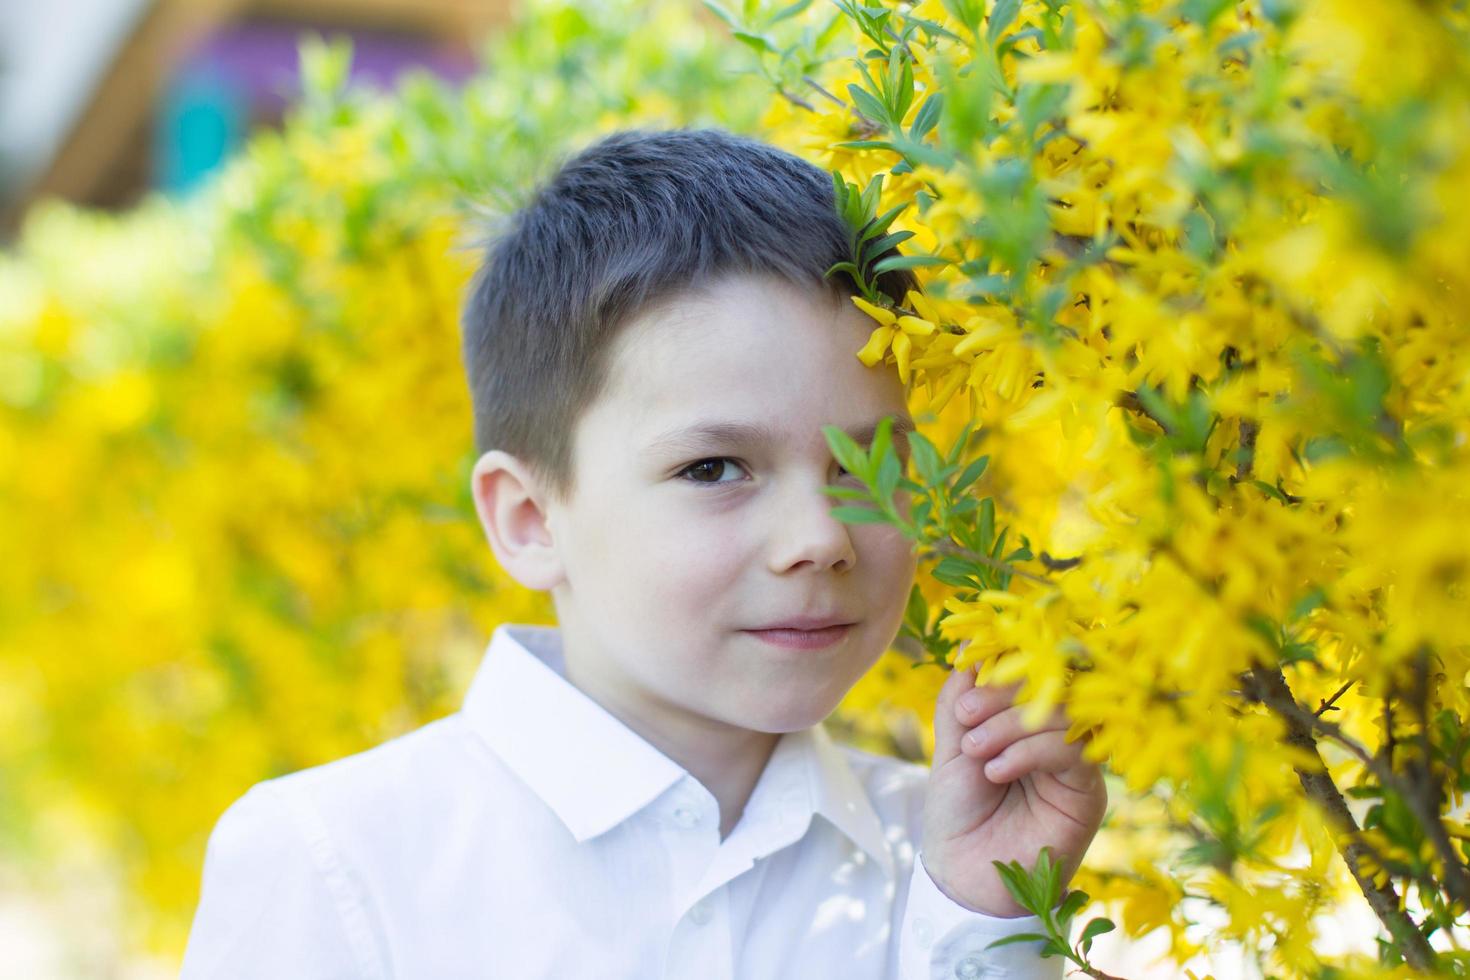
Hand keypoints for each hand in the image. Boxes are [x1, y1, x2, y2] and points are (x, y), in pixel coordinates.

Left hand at [919, 653, 1107, 917]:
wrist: (962, 874)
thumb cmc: (957, 812)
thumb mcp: (950, 746)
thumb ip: (960, 698)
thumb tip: (973, 644)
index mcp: (1026, 719)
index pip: (1032, 671)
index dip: (1001, 668)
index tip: (965, 690)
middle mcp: (1057, 736)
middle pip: (1052, 685)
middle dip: (1003, 693)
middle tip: (966, 717)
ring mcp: (1075, 763)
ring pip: (1064, 713)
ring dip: (1012, 724)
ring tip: (976, 751)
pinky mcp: (1087, 793)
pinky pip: (1074, 750)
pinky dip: (1031, 750)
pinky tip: (997, 770)